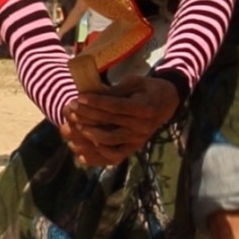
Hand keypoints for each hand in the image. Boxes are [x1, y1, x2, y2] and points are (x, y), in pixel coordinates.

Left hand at [59, 74, 179, 167]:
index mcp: (143, 108)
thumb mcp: (135, 82)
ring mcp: (138, 140)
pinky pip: (114, 155)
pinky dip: (98, 154)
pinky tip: (83, 149)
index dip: (95, 102)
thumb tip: (93, 94)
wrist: (167, 103)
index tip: (79, 98)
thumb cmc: (148, 89)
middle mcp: (142, 126)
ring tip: (76, 124)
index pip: (114, 106)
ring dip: (89, 133)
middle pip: (109, 122)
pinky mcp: (134, 148)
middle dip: (87, 114)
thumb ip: (115, 90)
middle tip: (72, 108)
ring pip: (109, 140)